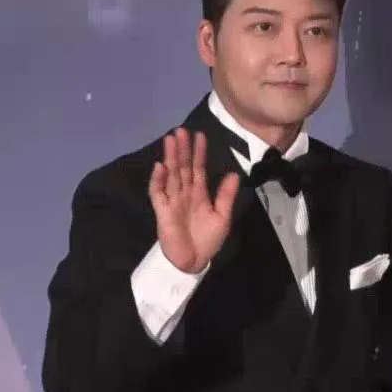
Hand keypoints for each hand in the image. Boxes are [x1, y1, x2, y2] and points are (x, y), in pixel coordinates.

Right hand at [148, 128, 240, 273]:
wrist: (193, 262)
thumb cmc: (207, 240)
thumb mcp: (222, 216)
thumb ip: (226, 195)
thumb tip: (233, 173)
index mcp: (199, 194)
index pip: (198, 168)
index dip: (199, 153)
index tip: (200, 135)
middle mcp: (184, 193)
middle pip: (183, 167)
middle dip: (182, 149)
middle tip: (180, 130)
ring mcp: (172, 201)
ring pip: (171, 175)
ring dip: (171, 157)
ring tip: (170, 140)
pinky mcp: (162, 212)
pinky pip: (158, 193)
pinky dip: (158, 180)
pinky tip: (160, 167)